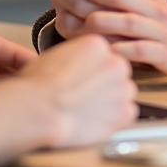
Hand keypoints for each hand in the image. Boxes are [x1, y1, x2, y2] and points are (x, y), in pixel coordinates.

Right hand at [19, 34, 138, 148]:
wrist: (40, 109)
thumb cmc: (39, 86)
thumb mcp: (57, 55)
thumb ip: (77, 56)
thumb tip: (81, 66)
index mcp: (98, 45)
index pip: (105, 55)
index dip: (93, 70)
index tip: (84, 80)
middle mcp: (115, 63)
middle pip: (117, 73)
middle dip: (106, 85)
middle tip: (86, 96)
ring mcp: (122, 88)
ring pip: (124, 93)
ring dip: (112, 102)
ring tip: (89, 111)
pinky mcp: (123, 113)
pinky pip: (127, 115)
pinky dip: (115, 120)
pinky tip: (96, 121)